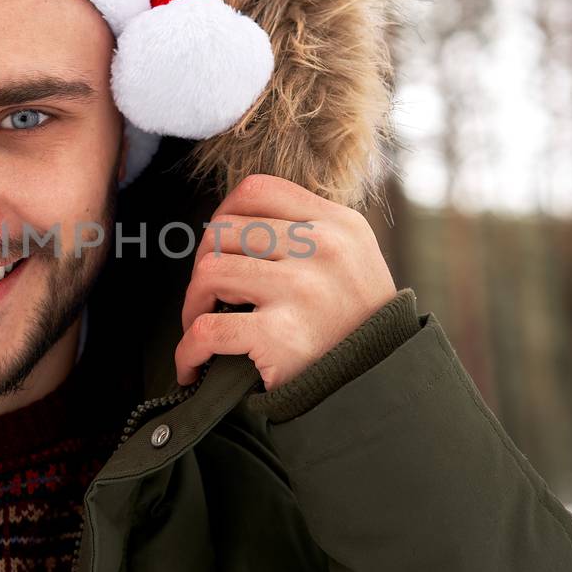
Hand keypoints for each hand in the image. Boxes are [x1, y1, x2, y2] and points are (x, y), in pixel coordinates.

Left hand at [175, 174, 396, 389]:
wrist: (383, 381)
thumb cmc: (355, 320)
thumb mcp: (351, 256)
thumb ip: (305, 230)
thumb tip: (232, 221)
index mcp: (338, 223)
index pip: (257, 190)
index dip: (223, 213)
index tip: (217, 244)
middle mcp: (323, 248)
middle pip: (224, 230)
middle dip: (202, 263)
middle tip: (208, 295)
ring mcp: (302, 289)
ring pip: (209, 272)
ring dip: (193, 304)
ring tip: (202, 324)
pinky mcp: (281, 335)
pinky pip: (207, 329)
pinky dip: (188, 351)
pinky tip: (193, 365)